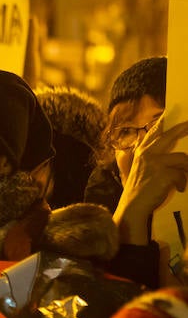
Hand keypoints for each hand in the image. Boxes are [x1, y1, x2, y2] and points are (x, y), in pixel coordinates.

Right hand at [114, 118, 187, 243]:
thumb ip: (151, 157)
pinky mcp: (163, 173)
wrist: (134, 205)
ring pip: (183, 159)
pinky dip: (183, 183)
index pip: (153, 133)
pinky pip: (183, 174)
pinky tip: (178, 188)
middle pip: (170, 135)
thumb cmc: (140, 189)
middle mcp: (147, 153)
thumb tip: (167, 150)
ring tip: (181, 180)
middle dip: (183, 128)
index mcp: (142, 152)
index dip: (161, 123)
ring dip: (186, 170)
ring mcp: (155, 162)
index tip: (167, 112)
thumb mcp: (142, 169)